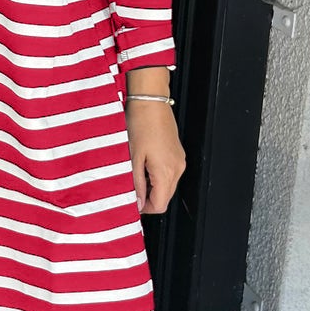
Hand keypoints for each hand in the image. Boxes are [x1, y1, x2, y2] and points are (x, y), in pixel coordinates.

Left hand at [126, 97, 185, 213]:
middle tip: (130, 188)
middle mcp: (177, 168)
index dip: (144, 208)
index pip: (160, 205)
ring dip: (152, 187)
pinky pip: (169, 174)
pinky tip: (144, 163)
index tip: (131, 203)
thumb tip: (137, 203)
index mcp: (166, 171)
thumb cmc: (140, 124)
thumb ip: (136, 183)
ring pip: (167, 186)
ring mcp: (179, 161)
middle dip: (148, 198)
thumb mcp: (132, 157)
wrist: (151, 102)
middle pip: (165, 198)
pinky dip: (157, 176)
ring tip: (136, 172)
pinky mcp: (178, 154)